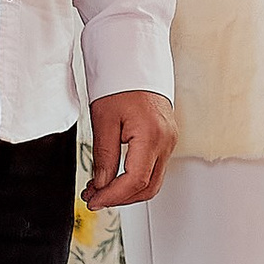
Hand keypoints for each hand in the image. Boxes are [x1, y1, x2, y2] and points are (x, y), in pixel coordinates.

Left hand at [85, 89, 176, 207]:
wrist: (135, 63)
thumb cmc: (120, 82)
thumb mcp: (104, 119)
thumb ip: (104, 156)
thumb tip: (102, 184)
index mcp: (152, 135)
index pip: (135, 181)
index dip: (113, 196)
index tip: (94, 200)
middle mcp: (166, 140)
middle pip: (148, 187)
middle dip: (120, 198)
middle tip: (94, 197)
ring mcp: (169, 141)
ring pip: (152, 181)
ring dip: (127, 190)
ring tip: (100, 188)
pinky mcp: (166, 139)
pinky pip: (153, 168)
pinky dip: (134, 178)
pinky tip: (115, 177)